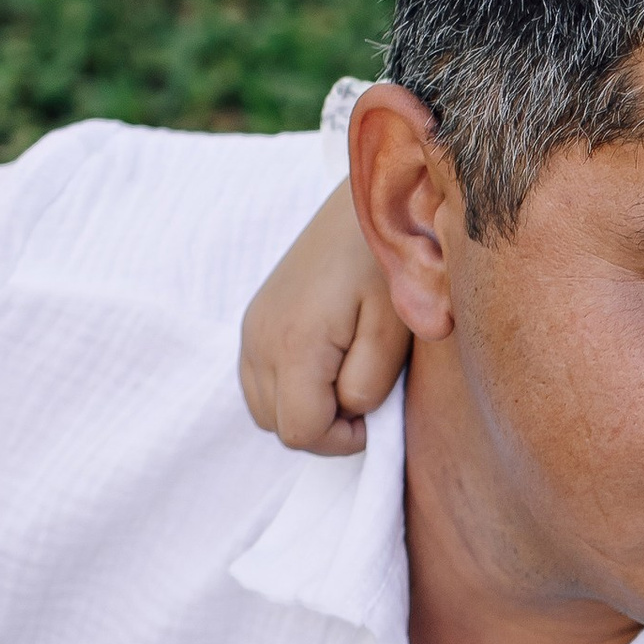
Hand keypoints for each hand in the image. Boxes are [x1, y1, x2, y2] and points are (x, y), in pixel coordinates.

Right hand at [237, 177, 411, 453]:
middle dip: (323, 425)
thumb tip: (346, 412)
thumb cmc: (387, 266)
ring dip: (305, 407)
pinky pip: (258, 381)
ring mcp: (251, 328)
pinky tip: (326, 362)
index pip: (300, 432)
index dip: (343, 439)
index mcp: (293, 344)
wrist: (367, 204)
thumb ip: (368, 384)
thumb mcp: (393, 331)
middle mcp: (258, 338)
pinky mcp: (253, 320)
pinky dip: (289, 387)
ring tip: (346, 373)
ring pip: (264, 408)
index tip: (374, 412)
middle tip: (362, 388)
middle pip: (277, 426)